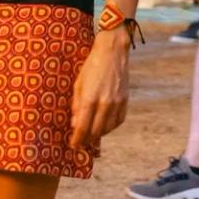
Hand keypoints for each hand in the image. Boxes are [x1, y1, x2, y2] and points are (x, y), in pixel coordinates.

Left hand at [69, 31, 129, 153]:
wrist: (112, 52)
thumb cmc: (91, 66)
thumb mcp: (78, 84)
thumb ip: (76, 106)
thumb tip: (75, 125)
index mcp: (90, 99)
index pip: (83, 128)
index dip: (77, 140)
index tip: (73, 145)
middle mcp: (105, 103)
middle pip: (95, 132)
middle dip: (87, 140)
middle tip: (81, 142)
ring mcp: (117, 103)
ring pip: (107, 129)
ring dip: (98, 134)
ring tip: (91, 134)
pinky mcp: (125, 100)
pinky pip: (118, 121)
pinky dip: (110, 126)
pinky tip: (104, 125)